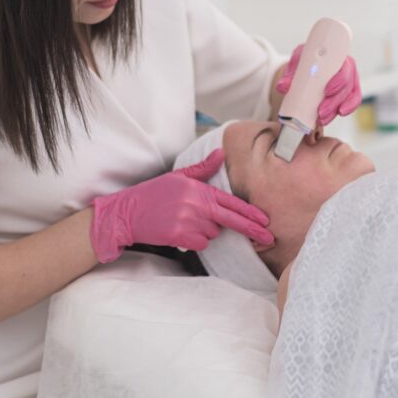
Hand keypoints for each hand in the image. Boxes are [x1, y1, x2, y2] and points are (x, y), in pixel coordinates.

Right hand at [89, 149, 273, 262]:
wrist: (127, 212)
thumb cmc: (153, 194)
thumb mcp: (178, 176)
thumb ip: (203, 168)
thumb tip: (221, 153)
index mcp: (199, 189)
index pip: (231, 202)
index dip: (251, 212)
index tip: (266, 220)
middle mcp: (196, 204)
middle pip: (231, 220)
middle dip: (252, 229)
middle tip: (269, 238)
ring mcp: (188, 220)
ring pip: (213, 234)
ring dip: (206, 232)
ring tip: (185, 222)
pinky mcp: (179, 235)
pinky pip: (201, 244)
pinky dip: (195, 242)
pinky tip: (181, 233)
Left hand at [276, 44, 361, 126]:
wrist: (306, 67)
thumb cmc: (305, 62)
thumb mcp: (297, 63)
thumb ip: (290, 74)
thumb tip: (282, 87)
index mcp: (336, 57)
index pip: (343, 68)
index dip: (338, 81)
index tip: (327, 91)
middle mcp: (347, 68)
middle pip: (347, 86)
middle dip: (334, 102)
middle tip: (320, 112)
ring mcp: (350, 81)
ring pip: (349, 97)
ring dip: (335, 110)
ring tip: (322, 119)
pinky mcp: (350, 92)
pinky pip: (353, 102)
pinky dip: (347, 109)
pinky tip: (337, 115)